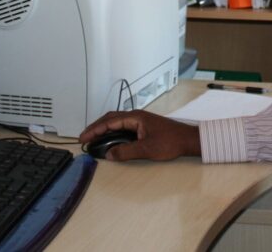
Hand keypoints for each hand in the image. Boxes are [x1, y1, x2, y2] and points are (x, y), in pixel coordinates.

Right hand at [79, 110, 200, 160]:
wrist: (188, 140)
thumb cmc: (170, 142)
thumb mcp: (147, 149)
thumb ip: (126, 152)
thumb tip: (108, 155)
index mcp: (135, 117)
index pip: (109, 121)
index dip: (94, 129)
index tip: (83, 138)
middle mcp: (136, 116)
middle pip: (110, 118)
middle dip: (96, 128)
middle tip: (84, 138)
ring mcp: (140, 120)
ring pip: (117, 122)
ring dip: (104, 129)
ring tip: (93, 138)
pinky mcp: (144, 126)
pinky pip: (123, 126)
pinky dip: (113, 131)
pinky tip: (110, 139)